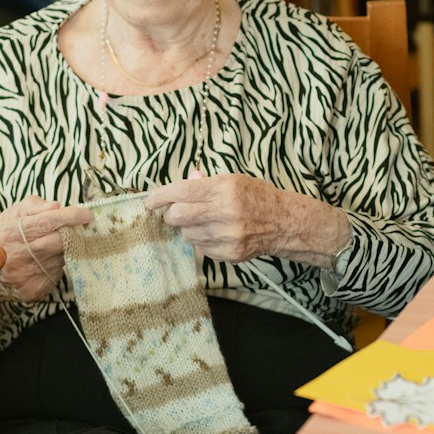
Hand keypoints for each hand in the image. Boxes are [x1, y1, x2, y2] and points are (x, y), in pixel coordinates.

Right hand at [0, 198, 93, 301]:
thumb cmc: (0, 239)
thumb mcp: (9, 215)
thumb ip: (33, 206)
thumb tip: (57, 206)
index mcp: (12, 233)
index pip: (48, 221)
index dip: (71, 216)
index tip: (87, 214)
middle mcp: (20, 256)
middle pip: (60, 240)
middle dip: (72, 232)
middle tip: (74, 228)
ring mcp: (28, 275)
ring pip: (61, 257)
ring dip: (62, 249)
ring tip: (48, 246)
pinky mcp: (36, 290)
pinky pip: (56, 273)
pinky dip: (55, 265)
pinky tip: (43, 262)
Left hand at [144, 172, 344, 264]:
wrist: (284, 222)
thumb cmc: (256, 196)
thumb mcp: (233, 180)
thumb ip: (205, 183)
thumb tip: (185, 181)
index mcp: (225, 188)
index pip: (182, 192)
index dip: (160, 196)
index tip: (149, 201)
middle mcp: (225, 212)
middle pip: (178, 215)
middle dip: (170, 214)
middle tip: (174, 212)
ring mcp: (228, 235)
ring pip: (187, 234)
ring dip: (188, 228)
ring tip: (202, 222)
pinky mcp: (230, 253)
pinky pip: (201, 248)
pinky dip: (201, 240)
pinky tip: (215, 233)